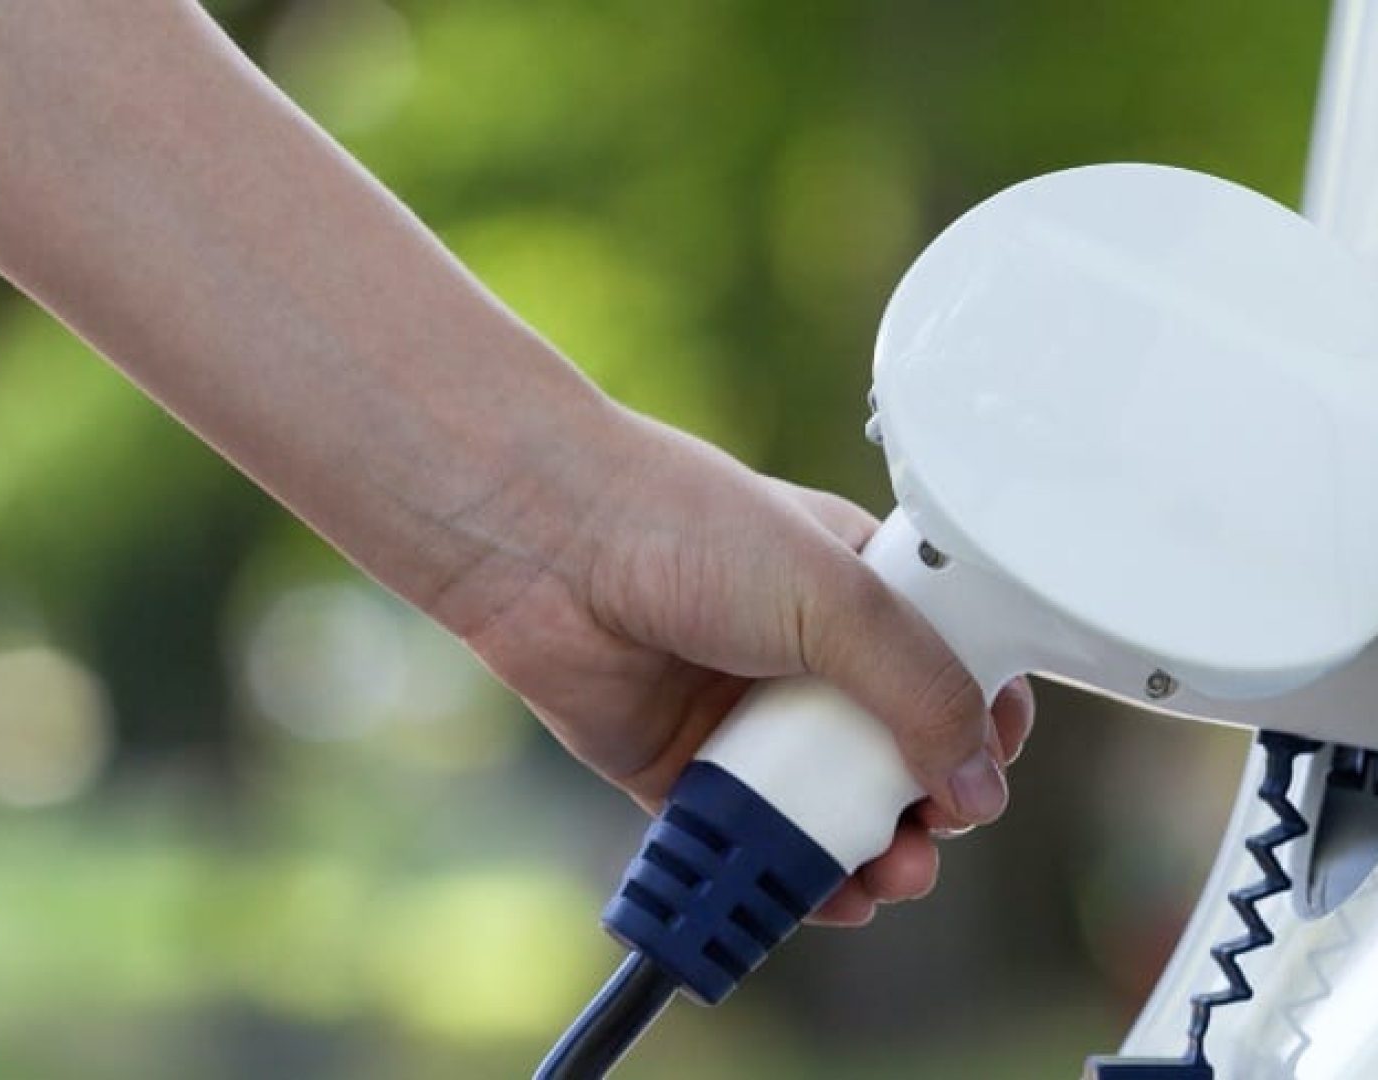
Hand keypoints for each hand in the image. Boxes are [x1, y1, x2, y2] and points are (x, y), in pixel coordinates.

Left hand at [450, 407, 1034, 924]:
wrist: (550, 546)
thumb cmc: (685, 526)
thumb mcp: (837, 594)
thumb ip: (921, 684)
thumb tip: (977, 781)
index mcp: (857, 588)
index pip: (948, 666)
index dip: (978, 721)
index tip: (990, 767)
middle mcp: (803, 653)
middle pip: (892, 753)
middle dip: (927, 807)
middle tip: (935, 835)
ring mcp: (740, 712)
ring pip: (824, 807)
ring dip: (868, 854)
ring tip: (889, 879)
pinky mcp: (679, 765)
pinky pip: (746, 835)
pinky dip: (788, 875)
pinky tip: (826, 898)